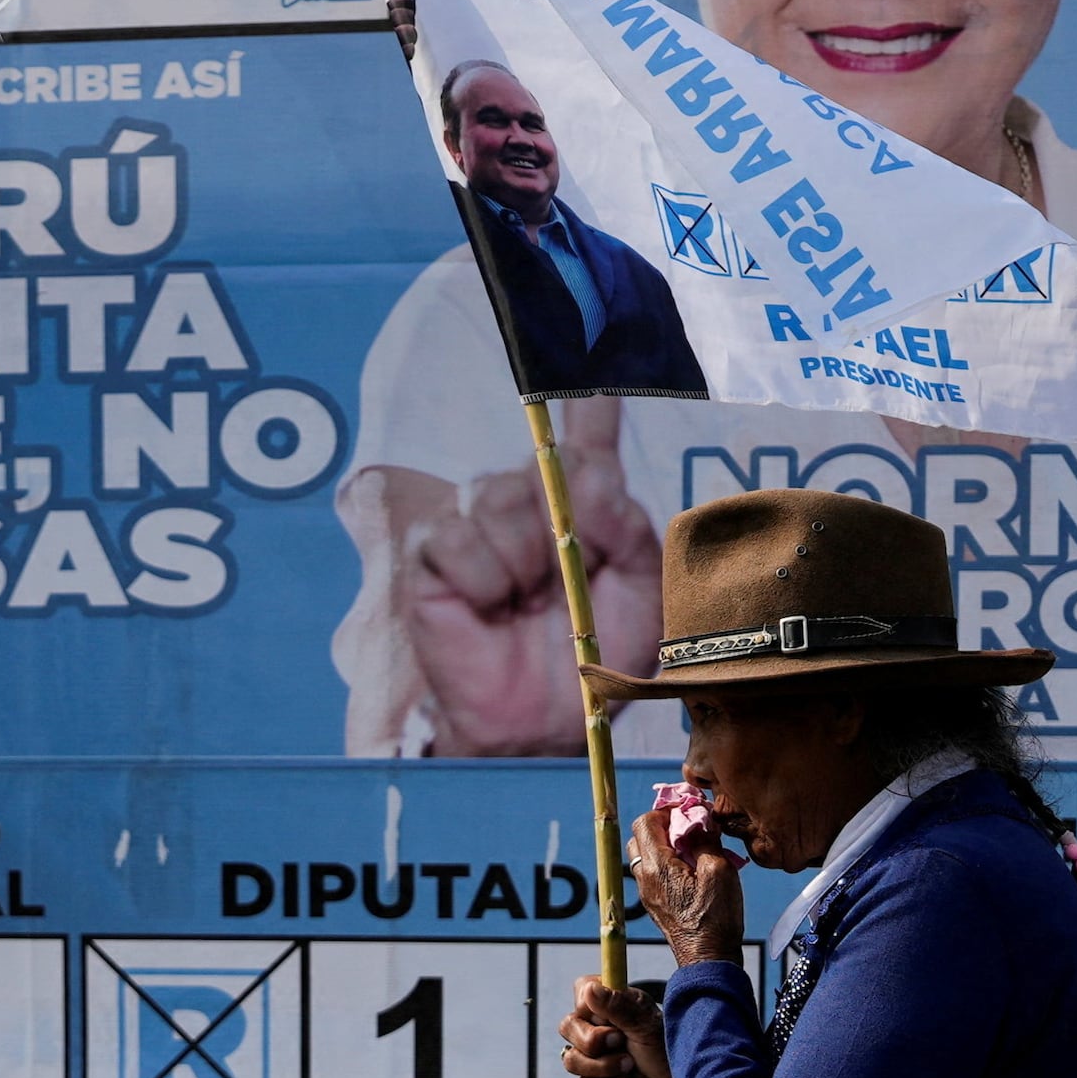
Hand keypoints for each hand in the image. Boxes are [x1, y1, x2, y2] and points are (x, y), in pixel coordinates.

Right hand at [393, 401, 658, 755]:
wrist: (552, 721)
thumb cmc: (597, 658)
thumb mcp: (642, 595)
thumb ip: (631, 530)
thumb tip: (593, 482)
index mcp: (586, 510)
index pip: (585, 439)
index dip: (589, 398)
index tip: (593, 356)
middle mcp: (529, 508)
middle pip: (539, 465)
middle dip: (562, 518)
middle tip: (566, 575)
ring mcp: (478, 530)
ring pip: (493, 493)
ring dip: (521, 554)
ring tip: (526, 601)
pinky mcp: (434, 560)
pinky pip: (451, 537)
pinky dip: (482, 575)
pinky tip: (492, 606)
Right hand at [560, 973, 676, 1077]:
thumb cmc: (667, 1052)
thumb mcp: (647, 1026)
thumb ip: (619, 1006)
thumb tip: (590, 990)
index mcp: (612, 1004)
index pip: (581, 989)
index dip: (587, 1004)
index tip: (606, 1017)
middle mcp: (598, 1026)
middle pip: (567, 1026)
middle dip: (593, 1041)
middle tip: (621, 1043)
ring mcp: (593, 1055)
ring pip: (570, 1059)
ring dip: (603, 1067)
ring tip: (628, 1067)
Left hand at [624, 801, 740, 970]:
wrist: (708, 959)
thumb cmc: (715, 919)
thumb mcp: (719, 870)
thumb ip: (705, 840)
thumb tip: (698, 822)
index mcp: (657, 866)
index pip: (645, 822)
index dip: (666, 810)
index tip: (689, 811)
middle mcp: (644, 878)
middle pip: (640, 837)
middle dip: (664, 825)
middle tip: (690, 827)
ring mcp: (647, 892)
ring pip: (646, 855)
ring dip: (666, 844)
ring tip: (693, 848)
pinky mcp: (655, 903)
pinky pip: (654, 873)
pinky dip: (668, 862)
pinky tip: (693, 868)